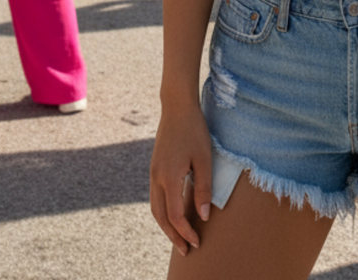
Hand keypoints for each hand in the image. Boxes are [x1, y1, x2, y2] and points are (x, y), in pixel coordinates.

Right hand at [150, 103, 213, 258]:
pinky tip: (173, 215)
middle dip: (173, 236)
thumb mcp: (204, 158)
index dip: (186, 232)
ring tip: (179, 237)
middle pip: (161, 217)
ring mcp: (153, 173)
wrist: (177, 107)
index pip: (175, 215)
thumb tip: (203, 216)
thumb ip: (203, 188)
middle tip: (186, 250)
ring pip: (156, 208)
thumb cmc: (194, 130)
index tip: (197, 243)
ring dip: (166, 226)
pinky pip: (156, 197)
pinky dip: (163, 212)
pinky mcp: (154, 168)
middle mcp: (156, 178)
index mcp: (168, 178)